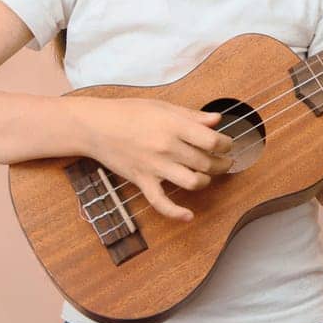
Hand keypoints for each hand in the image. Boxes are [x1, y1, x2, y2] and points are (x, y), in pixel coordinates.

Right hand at [76, 96, 235, 221]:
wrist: (96, 126)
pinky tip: (188, 216)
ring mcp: (154, 166)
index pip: (212, 141)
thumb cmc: (129, 112)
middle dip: (222, 163)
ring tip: (209, 176)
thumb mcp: (163, 107)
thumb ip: (192, 115)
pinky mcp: (142, 181)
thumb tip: (216, 120)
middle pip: (206, 162)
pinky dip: (176, 213)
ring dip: (206, 181)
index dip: (226, 145)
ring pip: (192, 182)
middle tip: (225, 161)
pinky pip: (161, 203)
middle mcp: (166, 147)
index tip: (227, 144)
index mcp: (174, 126)